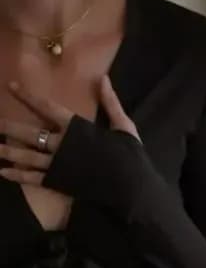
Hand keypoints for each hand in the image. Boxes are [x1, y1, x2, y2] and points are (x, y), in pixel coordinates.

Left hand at [0, 76, 138, 186]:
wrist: (131, 189)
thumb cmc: (129, 158)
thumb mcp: (124, 127)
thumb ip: (110, 103)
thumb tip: (103, 78)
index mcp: (76, 128)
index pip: (46, 107)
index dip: (28, 96)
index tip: (11, 86)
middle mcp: (62, 144)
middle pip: (30, 133)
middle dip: (9, 127)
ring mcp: (58, 165)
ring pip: (27, 155)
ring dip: (8, 151)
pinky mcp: (59, 183)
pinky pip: (34, 178)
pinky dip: (18, 175)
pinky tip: (3, 172)